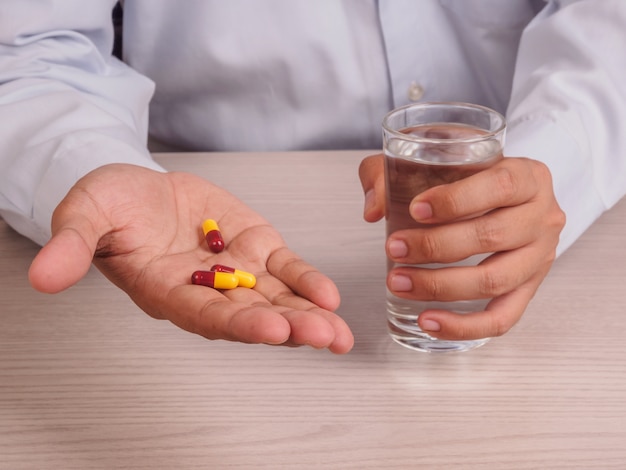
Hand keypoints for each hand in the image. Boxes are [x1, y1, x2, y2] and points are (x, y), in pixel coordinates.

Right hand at [28, 164, 353, 352]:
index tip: (270, 329)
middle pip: (250, 315)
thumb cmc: (112, 205)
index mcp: (167, 291)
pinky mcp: (255, 247)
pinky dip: (306, 280)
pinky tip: (329, 295)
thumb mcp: (85, 214)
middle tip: (320, 336)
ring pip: (276, 298)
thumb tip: (43, 277)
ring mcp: (236, 271)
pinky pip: (284, 269)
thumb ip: (72, 244)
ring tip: (337, 331)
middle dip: (287, 327)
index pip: (205, 315)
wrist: (142, 189)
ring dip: (308, 315)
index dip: (237, 323)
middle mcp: (207, 290)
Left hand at [359, 154, 564, 340]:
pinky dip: (463, 325)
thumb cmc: (462, 174)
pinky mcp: (529, 289)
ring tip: (398, 283)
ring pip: (494, 281)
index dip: (456, 201)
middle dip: (435, 247)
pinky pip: (503, 318)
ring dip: (440, 286)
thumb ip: (390, 171)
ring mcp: (541, 257)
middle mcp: (543, 217)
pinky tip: (427, 321)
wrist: (497, 190)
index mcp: (528, 176)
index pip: (500, 186)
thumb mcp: (430, 155)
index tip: (415, 209)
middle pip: (492, 236)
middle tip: (394, 248)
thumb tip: (374, 209)